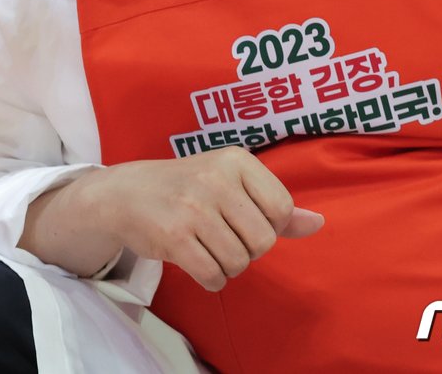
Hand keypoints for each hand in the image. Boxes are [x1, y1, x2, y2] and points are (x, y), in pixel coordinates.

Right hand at [24, 147, 323, 291]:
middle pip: (263, 241)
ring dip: (226, 266)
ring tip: (206, 248)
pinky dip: (210, 279)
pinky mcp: (173, 235)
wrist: (123, 193)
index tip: (241, 219)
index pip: (281, 209)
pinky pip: (213, 275)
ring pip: (238, 261)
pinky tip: (196, 263)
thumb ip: (275, 206)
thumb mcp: (231, 184)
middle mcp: (216, 178)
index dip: (266, 226)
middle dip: (246, 250)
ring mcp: (193, 207)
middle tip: (221, 237)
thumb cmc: (186, 188)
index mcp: (236, 161)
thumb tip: (318, 224)